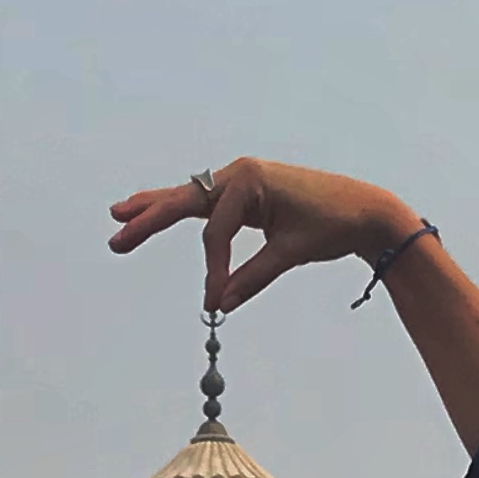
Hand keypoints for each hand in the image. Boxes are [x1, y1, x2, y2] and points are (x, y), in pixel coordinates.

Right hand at [108, 159, 409, 315]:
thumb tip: (220, 304)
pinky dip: (179, 208)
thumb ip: (252, 278)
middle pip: (185, 200)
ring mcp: (239, 180)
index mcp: (249, 180)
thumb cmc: (332, 224)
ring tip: (120, 216)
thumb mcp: (291, 253)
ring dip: (155, 207)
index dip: (213, 269)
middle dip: (150, 219)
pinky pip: (204, 203)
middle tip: (117, 237)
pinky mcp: (244, 193)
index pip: (216, 230)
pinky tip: (155, 212)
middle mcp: (239, 173)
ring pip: (188, 197)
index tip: (214, 301)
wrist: (361, 209)